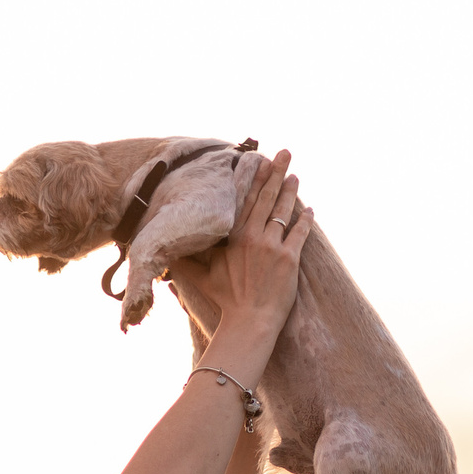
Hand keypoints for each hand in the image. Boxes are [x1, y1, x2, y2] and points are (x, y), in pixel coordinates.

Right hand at [168, 152, 313, 337]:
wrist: (249, 321)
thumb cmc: (225, 300)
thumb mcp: (199, 278)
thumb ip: (183, 262)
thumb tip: (162, 255)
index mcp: (234, 237)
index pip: (245, 200)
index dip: (254, 178)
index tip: (259, 161)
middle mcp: (253, 237)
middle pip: (266, 197)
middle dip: (276, 172)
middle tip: (284, 152)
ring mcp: (273, 247)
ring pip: (283, 211)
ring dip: (290, 191)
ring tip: (295, 175)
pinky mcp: (290, 259)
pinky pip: (300, 233)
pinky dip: (305, 221)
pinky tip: (310, 210)